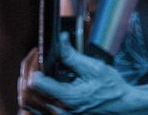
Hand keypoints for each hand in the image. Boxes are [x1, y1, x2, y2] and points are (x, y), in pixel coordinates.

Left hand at [23, 33, 139, 113]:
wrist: (122, 105)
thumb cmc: (111, 88)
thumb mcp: (93, 67)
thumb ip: (72, 56)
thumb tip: (59, 39)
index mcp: (68, 98)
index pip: (36, 83)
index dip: (33, 66)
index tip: (38, 53)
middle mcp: (60, 110)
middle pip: (27, 94)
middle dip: (26, 72)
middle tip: (33, 57)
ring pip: (28, 104)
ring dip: (26, 85)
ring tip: (33, 68)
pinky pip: (36, 109)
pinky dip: (32, 96)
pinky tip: (36, 84)